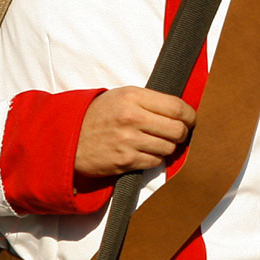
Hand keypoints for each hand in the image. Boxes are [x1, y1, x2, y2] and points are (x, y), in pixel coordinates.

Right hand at [73, 87, 195, 177]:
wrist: (68, 137)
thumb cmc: (99, 115)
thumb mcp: (121, 97)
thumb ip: (150, 101)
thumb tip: (182, 112)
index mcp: (133, 97)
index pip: (177, 107)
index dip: (190, 116)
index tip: (191, 120)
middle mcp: (132, 117)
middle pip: (178, 130)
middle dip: (183, 133)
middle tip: (178, 134)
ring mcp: (128, 140)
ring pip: (169, 148)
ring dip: (168, 147)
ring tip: (158, 142)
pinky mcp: (125, 161)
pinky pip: (155, 162)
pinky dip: (154, 159)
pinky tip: (145, 152)